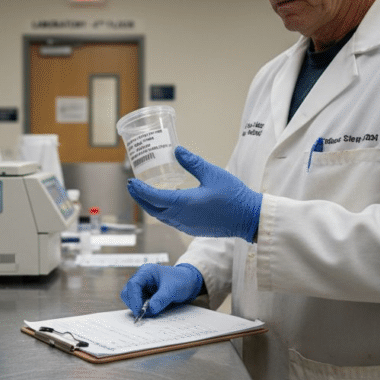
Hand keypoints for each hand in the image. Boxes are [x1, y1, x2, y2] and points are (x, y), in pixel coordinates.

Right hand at [121, 263, 202, 318]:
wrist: (189, 282)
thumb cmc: (181, 280)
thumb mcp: (173, 289)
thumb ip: (162, 298)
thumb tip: (151, 309)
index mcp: (146, 272)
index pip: (133, 284)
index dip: (134, 298)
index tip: (140, 311)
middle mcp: (141, 279)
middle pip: (127, 292)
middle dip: (134, 304)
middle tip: (143, 314)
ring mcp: (142, 287)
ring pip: (131, 300)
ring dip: (138, 308)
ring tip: (151, 311)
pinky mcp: (145, 295)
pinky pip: (138, 304)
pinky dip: (142, 310)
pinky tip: (152, 311)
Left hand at [127, 146, 261, 240]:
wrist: (249, 218)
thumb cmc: (233, 196)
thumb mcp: (212, 174)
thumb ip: (193, 162)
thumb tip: (177, 150)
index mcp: (183, 204)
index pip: (154, 197)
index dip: (140, 190)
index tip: (131, 182)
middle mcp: (181, 218)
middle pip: (153, 209)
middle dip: (140, 198)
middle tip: (132, 187)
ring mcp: (186, 226)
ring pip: (161, 217)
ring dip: (151, 206)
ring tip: (144, 194)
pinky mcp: (193, 229)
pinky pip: (171, 221)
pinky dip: (162, 211)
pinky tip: (165, 203)